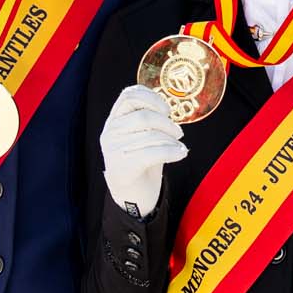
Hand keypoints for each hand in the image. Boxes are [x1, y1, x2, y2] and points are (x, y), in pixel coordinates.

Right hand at [99, 85, 185, 217]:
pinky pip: (153, 153)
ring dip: (172, 140)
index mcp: (114, 120)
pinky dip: (172, 152)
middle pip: (143, 116)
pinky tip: (181, 153)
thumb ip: (150, 121)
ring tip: (179, 146)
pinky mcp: (123, 167)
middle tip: (179, 133)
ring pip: (150, 135)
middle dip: (167, 123)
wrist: (132, 196)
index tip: (167, 109)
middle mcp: (111, 132)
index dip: (151, 97)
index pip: (128, 96)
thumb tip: (170, 109)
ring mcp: (114, 150)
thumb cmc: (141, 163)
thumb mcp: (143, 137)